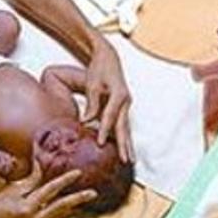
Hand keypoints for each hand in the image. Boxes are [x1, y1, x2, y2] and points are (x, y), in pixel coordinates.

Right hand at [0, 162, 95, 217]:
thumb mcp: (11, 190)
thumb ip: (30, 182)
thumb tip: (42, 168)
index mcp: (26, 207)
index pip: (50, 190)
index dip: (64, 181)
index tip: (78, 173)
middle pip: (60, 207)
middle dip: (78, 199)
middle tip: (93, 193)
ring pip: (58, 215)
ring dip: (71, 207)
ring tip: (85, 199)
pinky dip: (60, 214)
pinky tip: (68, 209)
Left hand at [83, 39, 133, 161]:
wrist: (108, 57)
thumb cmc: (99, 68)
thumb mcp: (93, 83)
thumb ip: (91, 103)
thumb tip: (87, 121)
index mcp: (119, 94)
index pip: (110, 116)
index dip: (105, 130)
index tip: (101, 143)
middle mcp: (125, 101)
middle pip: (124, 127)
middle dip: (125, 145)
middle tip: (125, 160)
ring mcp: (126, 104)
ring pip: (126, 128)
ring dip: (128, 144)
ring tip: (130, 160)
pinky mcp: (123, 106)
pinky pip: (123, 124)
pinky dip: (124, 137)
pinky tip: (125, 148)